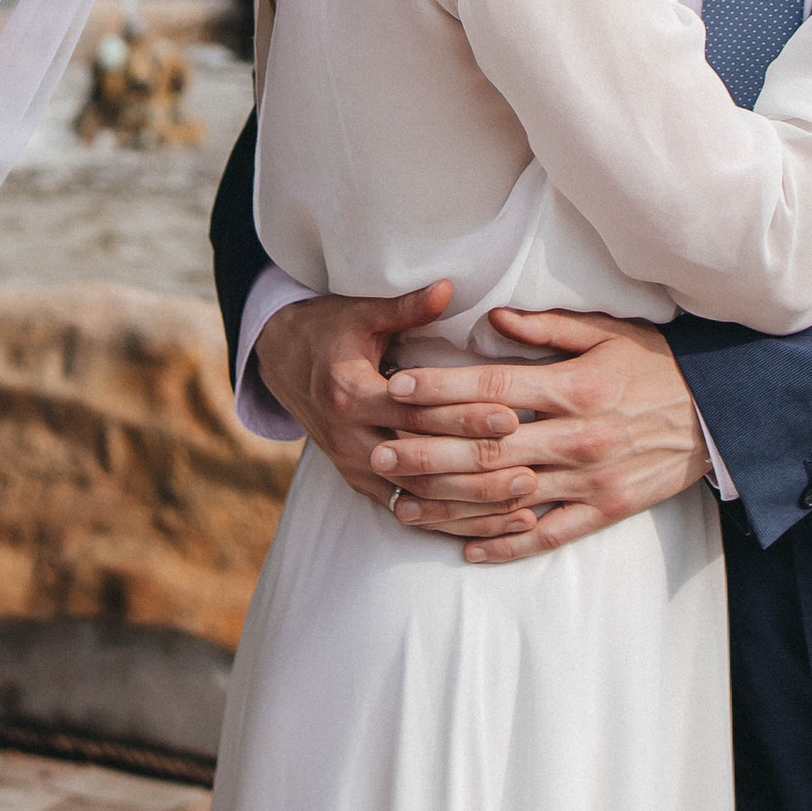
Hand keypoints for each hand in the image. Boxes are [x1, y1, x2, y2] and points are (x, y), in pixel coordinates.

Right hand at [255, 282, 538, 543]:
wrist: (281, 362)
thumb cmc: (331, 330)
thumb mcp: (362, 313)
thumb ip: (407, 308)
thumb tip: (448, 287)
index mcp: (348, 393)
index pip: (415, 412)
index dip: (463, 416)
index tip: (510, 416)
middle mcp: (347, 438)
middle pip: (421, 463)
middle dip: (477, 469)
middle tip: (530, 469)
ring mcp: (352, 467)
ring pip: (418, 498)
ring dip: (471, 505)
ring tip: (523, 503)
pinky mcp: (359, 484)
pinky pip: (409, 512)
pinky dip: (451, 521)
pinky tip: (491, 523)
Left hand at [374, 307, 713, 564]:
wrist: (719, 415)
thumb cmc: (657, 365)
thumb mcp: (607, 332)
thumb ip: (546, 328)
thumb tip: (490, 319)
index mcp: (574, 388)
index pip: (492, 391)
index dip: (441, 388)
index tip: (397, 386)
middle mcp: (577, 437)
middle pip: (488, 448)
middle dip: (428, 451)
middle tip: (379, 453)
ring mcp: (589, 480)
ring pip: (508, 497)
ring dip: (452, 505)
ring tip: (403, 507)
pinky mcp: (605, 510)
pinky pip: (548, 534)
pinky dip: (506, 544)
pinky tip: (467, 549)